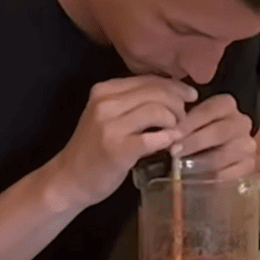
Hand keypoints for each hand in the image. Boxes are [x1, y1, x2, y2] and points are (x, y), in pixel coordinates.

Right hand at [52, 76, 196, 206]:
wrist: (69, 179)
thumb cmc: (96, 147)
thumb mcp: (110, 115)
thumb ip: (135, 101)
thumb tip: (175, 92)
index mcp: (104, 90)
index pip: (148, 79)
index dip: (175, 86)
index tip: (190, 95)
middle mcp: (105, 103)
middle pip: (156, 92)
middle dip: (178, 103)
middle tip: (184, 117)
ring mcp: (109, 126)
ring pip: (157, 110)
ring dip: (174, 121)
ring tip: (176, 132)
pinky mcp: (117, 149)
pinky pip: (154, 138)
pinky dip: (168, 139)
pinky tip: (170, 143)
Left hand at [169, 94, 256, 179]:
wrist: (225, 150)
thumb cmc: (201, 132)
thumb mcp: (192, 121)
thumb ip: (180, 121)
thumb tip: (164, 133)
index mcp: (226, 105)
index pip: (207, 110)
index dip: (188, 123)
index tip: (172, 135)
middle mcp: (241, 122)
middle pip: (218, 132)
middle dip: (194, 142)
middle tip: (175, 152)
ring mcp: (247, 144)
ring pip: (223, 155)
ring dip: (200, 163)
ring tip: (182, 169)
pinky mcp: (249, 165)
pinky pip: (230, 174)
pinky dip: (212, 178)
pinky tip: (199, 180)